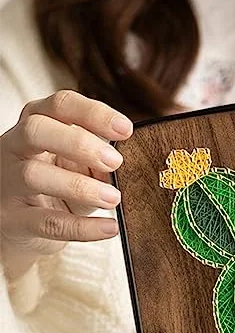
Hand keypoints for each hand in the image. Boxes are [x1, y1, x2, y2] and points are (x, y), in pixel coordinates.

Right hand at [0, 90, 132, 278]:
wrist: (20, 224)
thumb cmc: (56, 185)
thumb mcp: (78, 166)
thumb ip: (98, 162)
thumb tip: (121, 171)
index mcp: (37, 124)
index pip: (60, 105)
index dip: (94, 113)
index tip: (126, 129)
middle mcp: (15, 147)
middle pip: (37, 129)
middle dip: (79, 143)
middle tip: (115, 161)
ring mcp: (9, 182)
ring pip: (33, 175)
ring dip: (80, 187)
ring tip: (113, 198)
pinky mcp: (13, 219)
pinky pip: (47, 222)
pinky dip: (82, 227)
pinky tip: (108, 228)